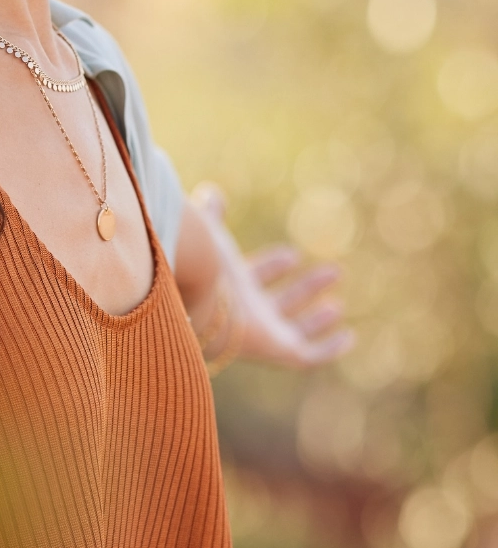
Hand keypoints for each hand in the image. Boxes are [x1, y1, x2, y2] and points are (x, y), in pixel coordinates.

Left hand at [191, 183, 355, 369]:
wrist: (200, 297)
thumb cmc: (203, 264)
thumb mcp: (211, 233)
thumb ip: (211, 215)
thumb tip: (211, 191)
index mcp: (230, 286)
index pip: (255, 277)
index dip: (274, 266)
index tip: (292, 255)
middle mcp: (247, 312)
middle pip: (280, 303)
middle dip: (305, 289)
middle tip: (334, 271)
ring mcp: (263, 334)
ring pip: (295, 329)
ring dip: (317, 318)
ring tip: (338, 306)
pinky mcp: (279, 351)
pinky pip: (309, 356)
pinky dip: (329, 349)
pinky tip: (348, 337)